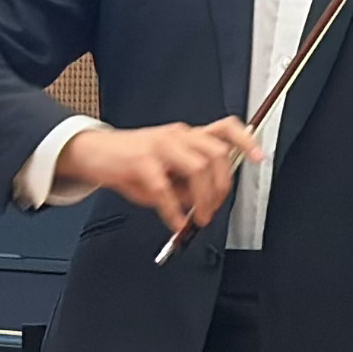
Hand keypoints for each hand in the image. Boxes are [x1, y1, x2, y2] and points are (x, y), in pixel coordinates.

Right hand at [57, 117, 255, 228]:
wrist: (94, 152)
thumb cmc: (130, 161)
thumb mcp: (163, 168)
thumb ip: (184, 182)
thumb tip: (200, 203)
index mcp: (187, 135)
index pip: (225, 128)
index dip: (246, 141)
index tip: (259, 158)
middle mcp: (178, 136)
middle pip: (216, 154)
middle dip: (221, 186)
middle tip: (212, 209)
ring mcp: (160, 146)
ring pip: (198, 168)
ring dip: (203, 198)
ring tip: (197, 218)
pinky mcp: (140, 162)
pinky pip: (164, 189)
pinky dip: (173, 211)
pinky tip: (173, 223)